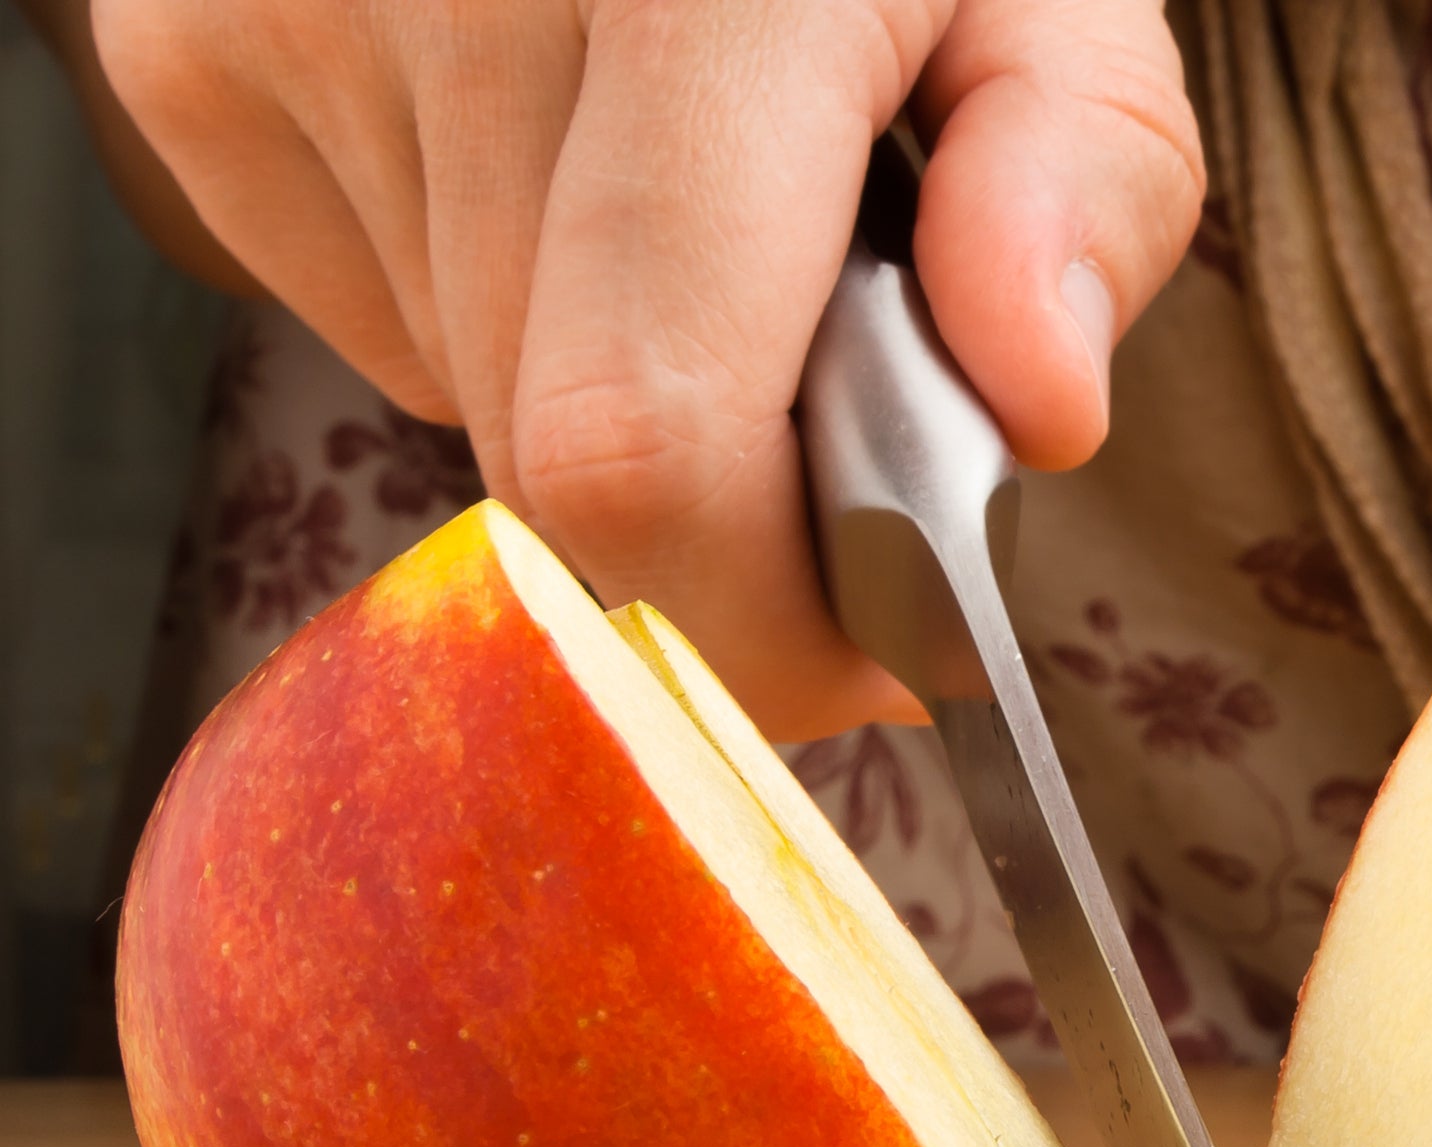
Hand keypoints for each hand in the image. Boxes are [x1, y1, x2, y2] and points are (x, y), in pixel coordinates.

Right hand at [85, 0, 1201, 738]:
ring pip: (472, 418)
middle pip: (563, 473)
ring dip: (617, 405)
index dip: (764, 619)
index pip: (654, 441)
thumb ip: (1085, 191)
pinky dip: (500, 317)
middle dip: (729, 518)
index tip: (879, 643)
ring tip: (702, 233)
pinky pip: (379, 330)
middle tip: (832, 408)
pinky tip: (569, 180)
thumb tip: (1034, 411)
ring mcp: (280, 23)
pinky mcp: (190, 61)